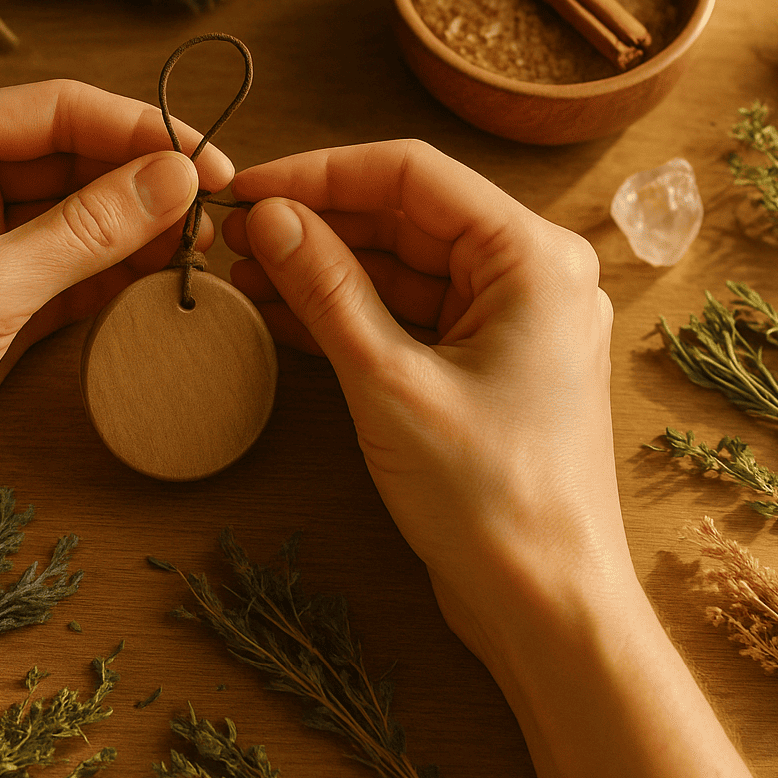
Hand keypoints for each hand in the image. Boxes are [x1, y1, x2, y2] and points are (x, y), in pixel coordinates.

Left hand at [0, 80, 231, 545]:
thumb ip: (87, 229)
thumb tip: (177, 175)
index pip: (57, 109)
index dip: (142, 130)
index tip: (213, 164)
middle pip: (73, 156)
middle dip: (144, 181)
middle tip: (217, 215)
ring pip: (77, 214)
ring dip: (137, 230)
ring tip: (201, 252)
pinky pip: (69, 270)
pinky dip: (113, 275)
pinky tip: (160, 282)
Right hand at [222, 139, 622, 660]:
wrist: (544, 605)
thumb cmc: (492, 498)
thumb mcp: (390, 383)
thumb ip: (327, 290)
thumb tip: (270, 217)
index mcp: (534, 258)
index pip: (412, 173)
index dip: (319, 173)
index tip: (247, 191)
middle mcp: (530, 276)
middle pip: (405, 216)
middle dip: (317, 223)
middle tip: (233, 235)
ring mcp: (507, 322)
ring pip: (400, 267)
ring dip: (323, 269)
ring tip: (242, 271)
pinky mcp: (482, 365)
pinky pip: (406, 316)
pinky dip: (346, 313)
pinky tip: (278, 312)